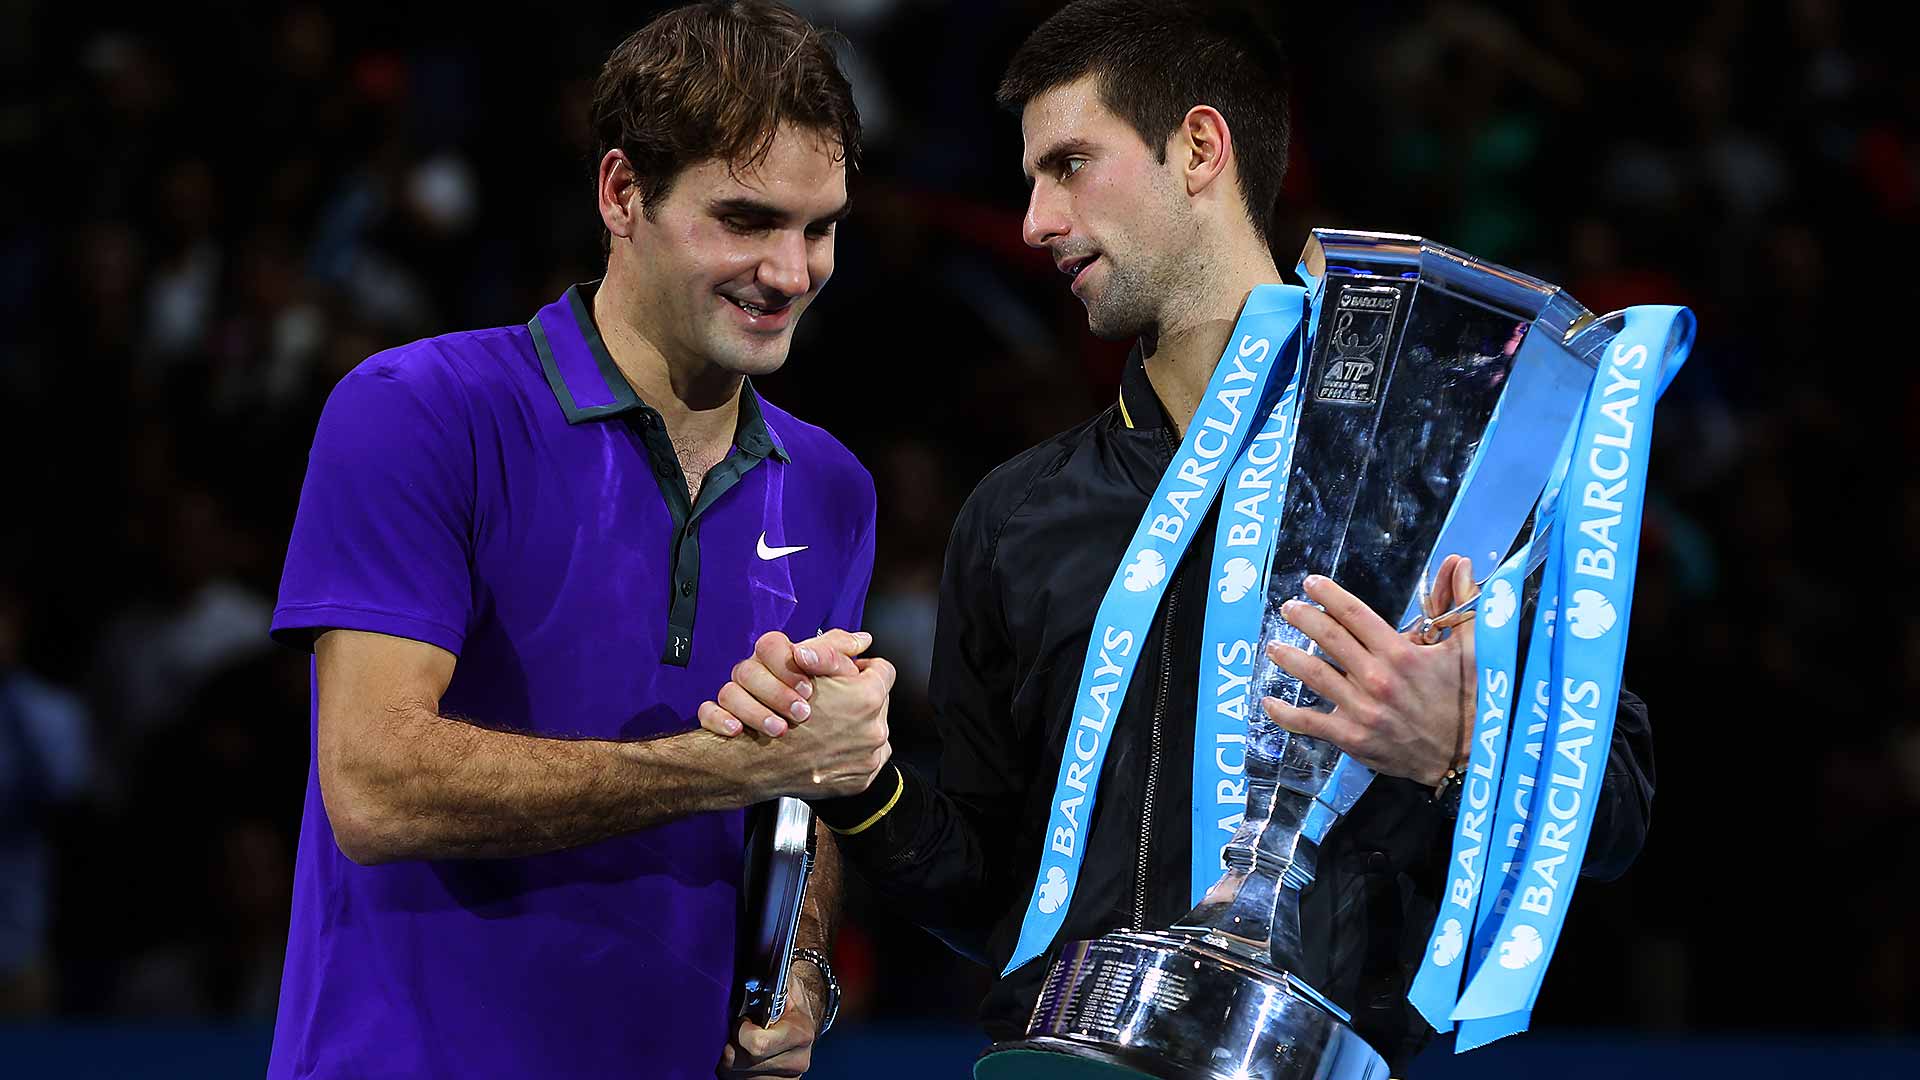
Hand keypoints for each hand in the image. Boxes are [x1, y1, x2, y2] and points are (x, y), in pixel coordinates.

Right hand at [701, 633, 896, 799]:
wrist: (754, 762)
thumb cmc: (774, 712)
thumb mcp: (801, 664)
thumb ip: (835, 648)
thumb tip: (862, 640)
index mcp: (866, 697)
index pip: (883, 671)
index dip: (863, 669)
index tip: (851, 674)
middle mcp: (874, 730)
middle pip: (879, 702)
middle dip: (857, 699)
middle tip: (832, 702)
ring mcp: (868, 758)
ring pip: (872, 729)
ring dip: (853, 725)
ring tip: (826, 726)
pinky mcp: (860, 780)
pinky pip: (866, 757)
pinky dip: (849, 751)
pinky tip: (827, 745)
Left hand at [716, 962, 823, 1077]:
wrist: (801, 1023)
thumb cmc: (787, 998)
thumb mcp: (785, 983)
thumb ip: (772, 979)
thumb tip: (756, 957)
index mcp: (801, 1033)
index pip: (757, 1045)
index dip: (741, 1031)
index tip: (742, 1019)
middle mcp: (797, 1061)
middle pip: (741, 1062)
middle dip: (731, 1043)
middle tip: (737, 1028)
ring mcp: (785, 1078)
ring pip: (735, 1074)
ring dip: (730, 1057)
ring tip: (739, 1040)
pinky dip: (734, 1069)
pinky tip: (742, 1053)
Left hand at [1260, 556, 1478, 785]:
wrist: (1469, 754)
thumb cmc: (1468, 698)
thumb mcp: (1471, 647)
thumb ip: (1462, 601)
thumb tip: (1460, 562)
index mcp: (1401, 654)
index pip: (1355, 615)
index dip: (1329, 595)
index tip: (1311, 583)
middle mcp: (1377, 678)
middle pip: (1329, 638)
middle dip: (1303, 618)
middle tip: (1288, 608)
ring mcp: (1361, 709)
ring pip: (1314, 675)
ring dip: (1289, 658)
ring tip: (1274, 646)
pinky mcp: (1353, 737)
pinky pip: (1311, 722)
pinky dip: (1286, 713)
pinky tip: (1269, 702)